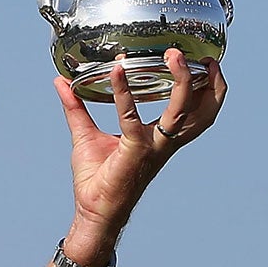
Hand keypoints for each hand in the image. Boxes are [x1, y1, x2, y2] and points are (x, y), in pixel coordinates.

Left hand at [53, 49, 225, 264]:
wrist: (93, 213)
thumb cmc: (96, 179)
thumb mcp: (86, 135)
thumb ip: (76, 107)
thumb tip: (61, 82)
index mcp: (161, 137)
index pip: (196, 109)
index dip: (205, 85)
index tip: (198, 60)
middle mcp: (164, 141)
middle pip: (202, 108)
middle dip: (207, 80)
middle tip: (193, 54)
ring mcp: (152, 146)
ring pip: (181, 111)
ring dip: (182, 82)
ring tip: (172, 56)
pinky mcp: (134, 151)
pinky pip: (132, 118)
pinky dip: (124, 93)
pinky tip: (116, 72)